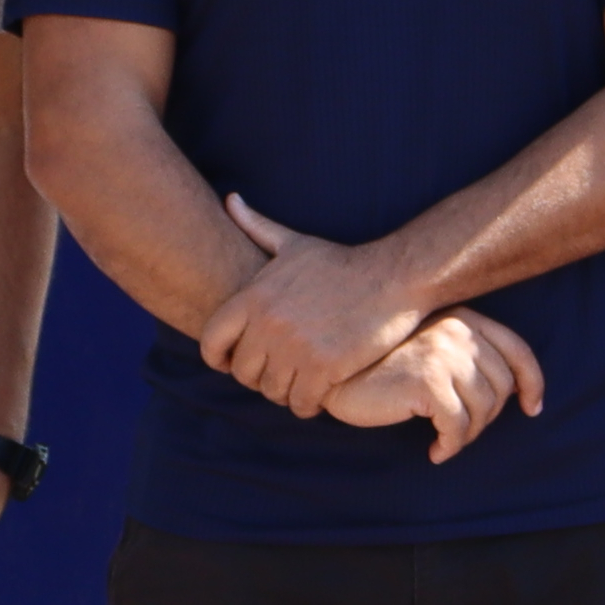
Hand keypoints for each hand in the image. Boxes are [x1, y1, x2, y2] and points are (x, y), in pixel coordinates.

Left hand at [197, 192, 431, 420]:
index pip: (212, 341)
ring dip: (285, 393)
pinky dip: (308, 404)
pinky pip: (301, 402)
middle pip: (243, 372)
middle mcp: (269, 324)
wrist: (392, 277)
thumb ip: (257, 226)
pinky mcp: (324, 368)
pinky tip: (318, 394)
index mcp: (255, 297)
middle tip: (277, 374)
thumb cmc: (341, 263)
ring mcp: (296, 348)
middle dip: (258, 377)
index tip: (234, 362)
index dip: (219, 358)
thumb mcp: (295, 244)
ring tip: (298, 385)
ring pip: (272, 391)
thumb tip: (230, 200)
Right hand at [323, 309, 546, 459]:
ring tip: (446, 442)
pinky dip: (452, 446)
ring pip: (483, 410)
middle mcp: (459, 331)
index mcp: (464, 318)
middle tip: (461, 431)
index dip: (532, 383)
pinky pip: (458, 427)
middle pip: (502, 387)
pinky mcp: (428, 382)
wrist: (334, 371)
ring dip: (467, 435)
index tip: (532, 408)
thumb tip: (512, 392)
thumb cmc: (380, 365)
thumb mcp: (429, 346)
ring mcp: (444, 355)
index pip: (518, 350)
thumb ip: (466, 355)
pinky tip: (436, 452)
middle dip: (488, 417)